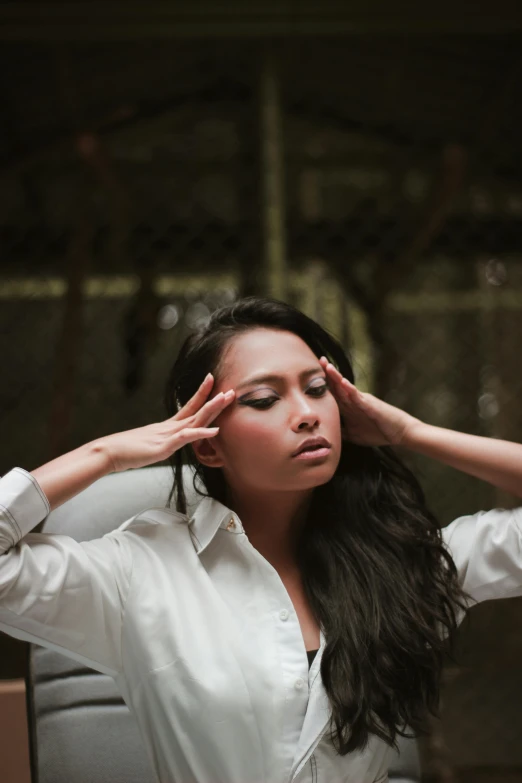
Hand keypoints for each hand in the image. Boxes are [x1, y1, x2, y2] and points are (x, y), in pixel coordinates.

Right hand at [98, 375, 234, 472]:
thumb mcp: (148, 445)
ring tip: (225, 399)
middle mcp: (169, 428)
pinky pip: (185, 438)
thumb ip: (160, 442)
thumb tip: (167, 443)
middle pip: (196, 411)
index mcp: (166, 427)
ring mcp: (167, 436)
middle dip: (214, 400)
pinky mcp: (163, 447)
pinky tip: (214, 430)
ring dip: (211, 409)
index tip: (212, 380)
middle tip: (231, 390)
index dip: (201, 395)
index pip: (188, 407)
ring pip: (194, 420)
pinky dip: (200, 433)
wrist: (107, 452)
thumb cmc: (125, 450)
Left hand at [319, 357, 419, 446]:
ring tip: (327, 366)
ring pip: (346, 387)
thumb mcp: (354, 434)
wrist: (399, 432)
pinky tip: (343, 382)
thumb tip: (327, 433)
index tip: (310, 376)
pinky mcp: (370, 405)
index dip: (323, 385)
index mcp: (349, 407)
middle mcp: (354, 401)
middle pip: (337, 386)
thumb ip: (342, 431)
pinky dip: (350, 389)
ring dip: (336, 377)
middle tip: (318, 360)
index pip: (333, 394)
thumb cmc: (379, 431)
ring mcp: (362, 401)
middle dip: (327, 374)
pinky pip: (358, 396)